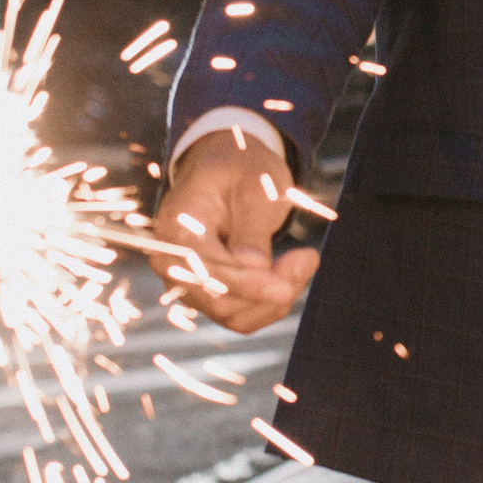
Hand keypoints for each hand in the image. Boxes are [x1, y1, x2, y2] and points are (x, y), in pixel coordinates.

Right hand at [146, 134, 320, 335]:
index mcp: (177, 226)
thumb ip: (251, 228)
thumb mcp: (255, 185)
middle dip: (269, 291)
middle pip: (220, 301)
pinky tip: (292, 272)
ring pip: (235, 316)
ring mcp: (190, 282)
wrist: (230, 166)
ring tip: (304, 260)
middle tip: (308, 258)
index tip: (284, 287)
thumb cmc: (240, 168)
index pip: (206, 270)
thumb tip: (253, 269)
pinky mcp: (210, 294)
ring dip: (276, 299)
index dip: (246, 285)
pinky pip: (242, 315)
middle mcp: (174, 262)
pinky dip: (271, 303)